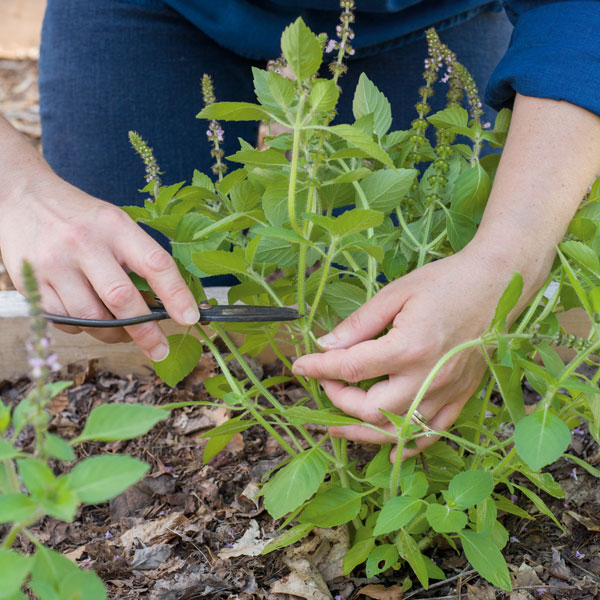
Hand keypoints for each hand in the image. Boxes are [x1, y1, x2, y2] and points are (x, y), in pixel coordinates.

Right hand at [0, 176, 198, 360]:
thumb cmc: (81, 217)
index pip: (155, 263)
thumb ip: (137, 258)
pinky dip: (83, 328)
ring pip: (91, 318)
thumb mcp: (115, 223)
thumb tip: (167, 304)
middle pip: (121, 298)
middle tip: (160, 349)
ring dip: (113, 334)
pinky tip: (90, 318)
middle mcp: (84, 243)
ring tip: (123, 333)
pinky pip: (65, 321)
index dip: (177, 294)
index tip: (191, 318)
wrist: (22, 196)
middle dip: (146, 331)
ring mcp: (55, 264)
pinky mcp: (31, 282)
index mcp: (115, 226)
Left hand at [293, 93, 599, 457]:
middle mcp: (428, 377)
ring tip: (338, 425)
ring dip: (363, 431)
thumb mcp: (395, 293)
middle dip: (339, 400)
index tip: (299, 366)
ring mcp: (447, 392)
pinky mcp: (461, 397)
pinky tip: (389, 444)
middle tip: (326, 383)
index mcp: (409, 347)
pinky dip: (407, 443)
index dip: (318, 369)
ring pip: (399, 431)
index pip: (350, 368)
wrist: (497, 284)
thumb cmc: (444, 282)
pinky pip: (432, 433)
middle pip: (371, 409)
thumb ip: (359, 324)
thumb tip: (325, 346)